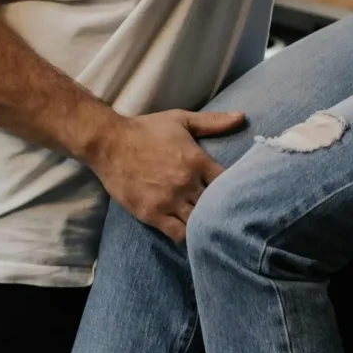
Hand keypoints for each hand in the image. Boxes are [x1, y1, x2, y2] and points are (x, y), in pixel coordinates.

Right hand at [88, 109, 244, 240]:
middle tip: (229, 215)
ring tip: (212, 227)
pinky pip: (177, 234)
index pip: (228, 182)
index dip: (235, 189)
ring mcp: (168, 201)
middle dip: (223, 210)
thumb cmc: (147, 129)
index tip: (237, 193)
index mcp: (196, 160)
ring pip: (198, 223)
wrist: (110, 143)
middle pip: (216, 206)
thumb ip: (212, 121)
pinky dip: (187, 236)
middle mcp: (185, 183)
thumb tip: (242, 116)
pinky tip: (191, 233)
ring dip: (206, 225)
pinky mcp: (151, 214)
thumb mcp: (181, 119)